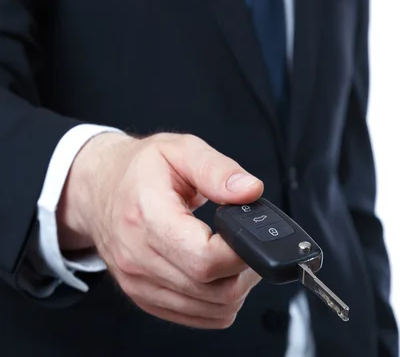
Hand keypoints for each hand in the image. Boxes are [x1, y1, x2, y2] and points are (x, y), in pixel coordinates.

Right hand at [58, 132, 262, 328]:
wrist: (99, 188)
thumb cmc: (140, 169)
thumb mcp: (181, 149)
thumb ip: (217, 169)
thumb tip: (250, 191)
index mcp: (147, 214)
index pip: (204, 258)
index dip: (240, 250)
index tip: (248, 231)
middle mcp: (138, 256)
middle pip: (212, 288)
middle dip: (245, 269)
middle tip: (248, 241)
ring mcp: (138, 282)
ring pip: (209, 308)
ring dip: (235, 287)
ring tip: (233, 254)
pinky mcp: (144, 297)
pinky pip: (197, 317)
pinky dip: (218, 301)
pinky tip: (217, 272)